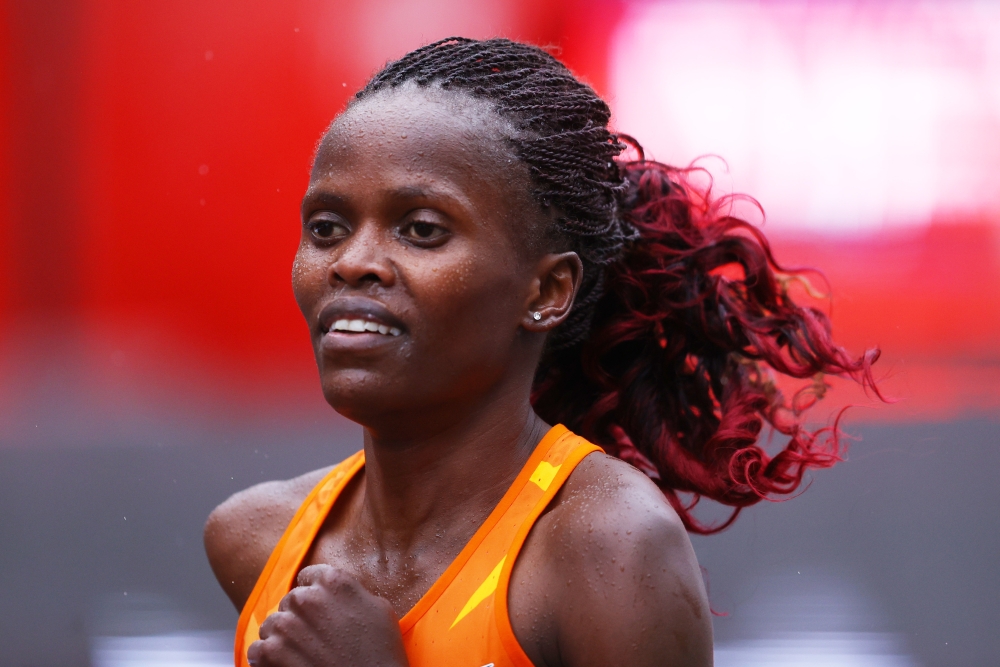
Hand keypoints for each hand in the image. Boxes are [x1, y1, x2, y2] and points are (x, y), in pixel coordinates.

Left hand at [247, 564, 408, 666]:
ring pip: (272, 624)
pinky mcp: (269, 654)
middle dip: (300, 616)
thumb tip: (338, 594)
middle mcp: (305, 599)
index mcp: (332, 582)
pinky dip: (267, 659)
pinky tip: (287, 666)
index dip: (315, 593)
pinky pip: (257, 649)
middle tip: (315, 636)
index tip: (320, 608)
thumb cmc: (379, 653)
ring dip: (283, 636)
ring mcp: (285, 626)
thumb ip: (352, 592)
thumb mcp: (379, 608)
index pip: (309, 576)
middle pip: (290, 600)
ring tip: (302, 654)